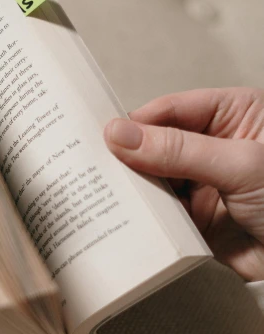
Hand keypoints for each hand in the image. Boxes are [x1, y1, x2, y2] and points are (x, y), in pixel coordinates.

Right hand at [104, 88, 263, 281]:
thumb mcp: (241, 163)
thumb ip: (179, 149)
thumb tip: (122, 134)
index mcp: (232, 115)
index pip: (171, 110)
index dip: (137, 123)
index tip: (103, 137)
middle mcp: (214, 148)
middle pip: (156, 145)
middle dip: (128, 157)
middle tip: (92, 167)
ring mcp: (204, 186)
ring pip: (154, 181)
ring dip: (133, 190)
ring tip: (101, 194)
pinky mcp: (196, 222)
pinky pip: (161, 216)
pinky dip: (143, 219)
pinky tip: (124, 219)